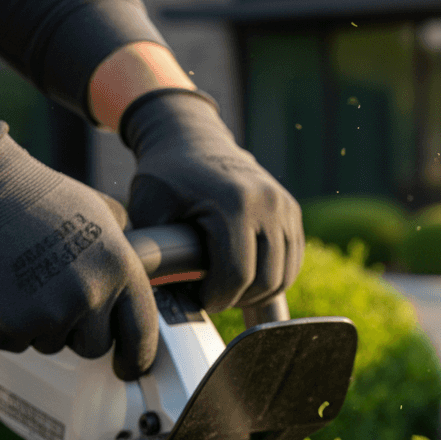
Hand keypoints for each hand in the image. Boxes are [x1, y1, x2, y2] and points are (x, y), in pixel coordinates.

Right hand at [0, 122, 157, 380]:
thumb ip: (121, 250)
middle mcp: (95, 292)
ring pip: (52, 345)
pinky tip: (0, 293)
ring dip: (38, 326)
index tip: (130, 369)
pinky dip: (4, 327)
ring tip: (25, 284)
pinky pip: (15, 343)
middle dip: (76, 333)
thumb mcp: (99, 214)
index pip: (142, 330)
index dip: (138, 356)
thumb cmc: (35, 195)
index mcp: (122, 267)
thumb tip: (137, 272)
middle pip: (95, 347)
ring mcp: (56, 309)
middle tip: (56, 302)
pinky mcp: (17, 320)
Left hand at [120, 89, 303, 313]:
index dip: (218, 298)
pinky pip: (292, 261)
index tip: (200, 300)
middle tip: (215, 298)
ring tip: (230, 290)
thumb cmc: (166, 177)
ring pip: (284, 276)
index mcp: (234, 205)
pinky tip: (247, 278)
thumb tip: (152, 293)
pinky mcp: (291, 211)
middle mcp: (268, 204)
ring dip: (257, 293)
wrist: (191, 138)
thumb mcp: (148, 210)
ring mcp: (284, 207)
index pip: (237, 275)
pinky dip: (272, 278)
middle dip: (238, 299)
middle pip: (266, 280)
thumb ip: (153, 251)